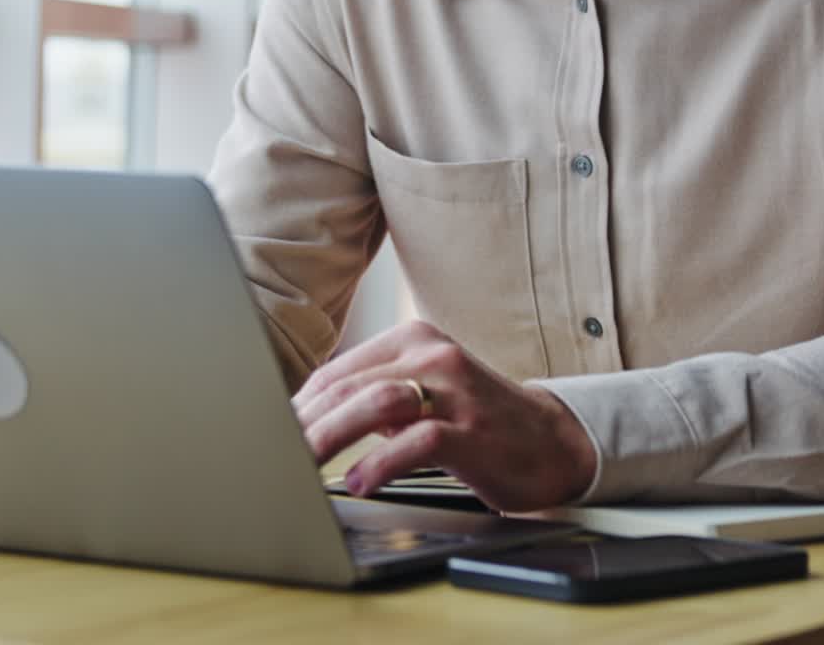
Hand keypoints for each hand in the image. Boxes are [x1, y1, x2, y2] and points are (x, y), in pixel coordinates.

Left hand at [293, 320, 596, 512]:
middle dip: (304, 423)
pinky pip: (417, 441)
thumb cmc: (477, 420)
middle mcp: (430, 355)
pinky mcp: (472, 429)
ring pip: (374, 404)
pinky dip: (381, 463)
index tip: (271, 434)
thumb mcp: (422, 394)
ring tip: (302, 464)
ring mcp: (453, 390)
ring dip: (330, 436)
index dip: (299, 406)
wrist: (552, 440)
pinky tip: (359, 482)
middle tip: (272, 454)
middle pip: (348, 385)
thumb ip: (374, 397)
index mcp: (412, 340)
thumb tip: (309, 419)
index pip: (338, 371)